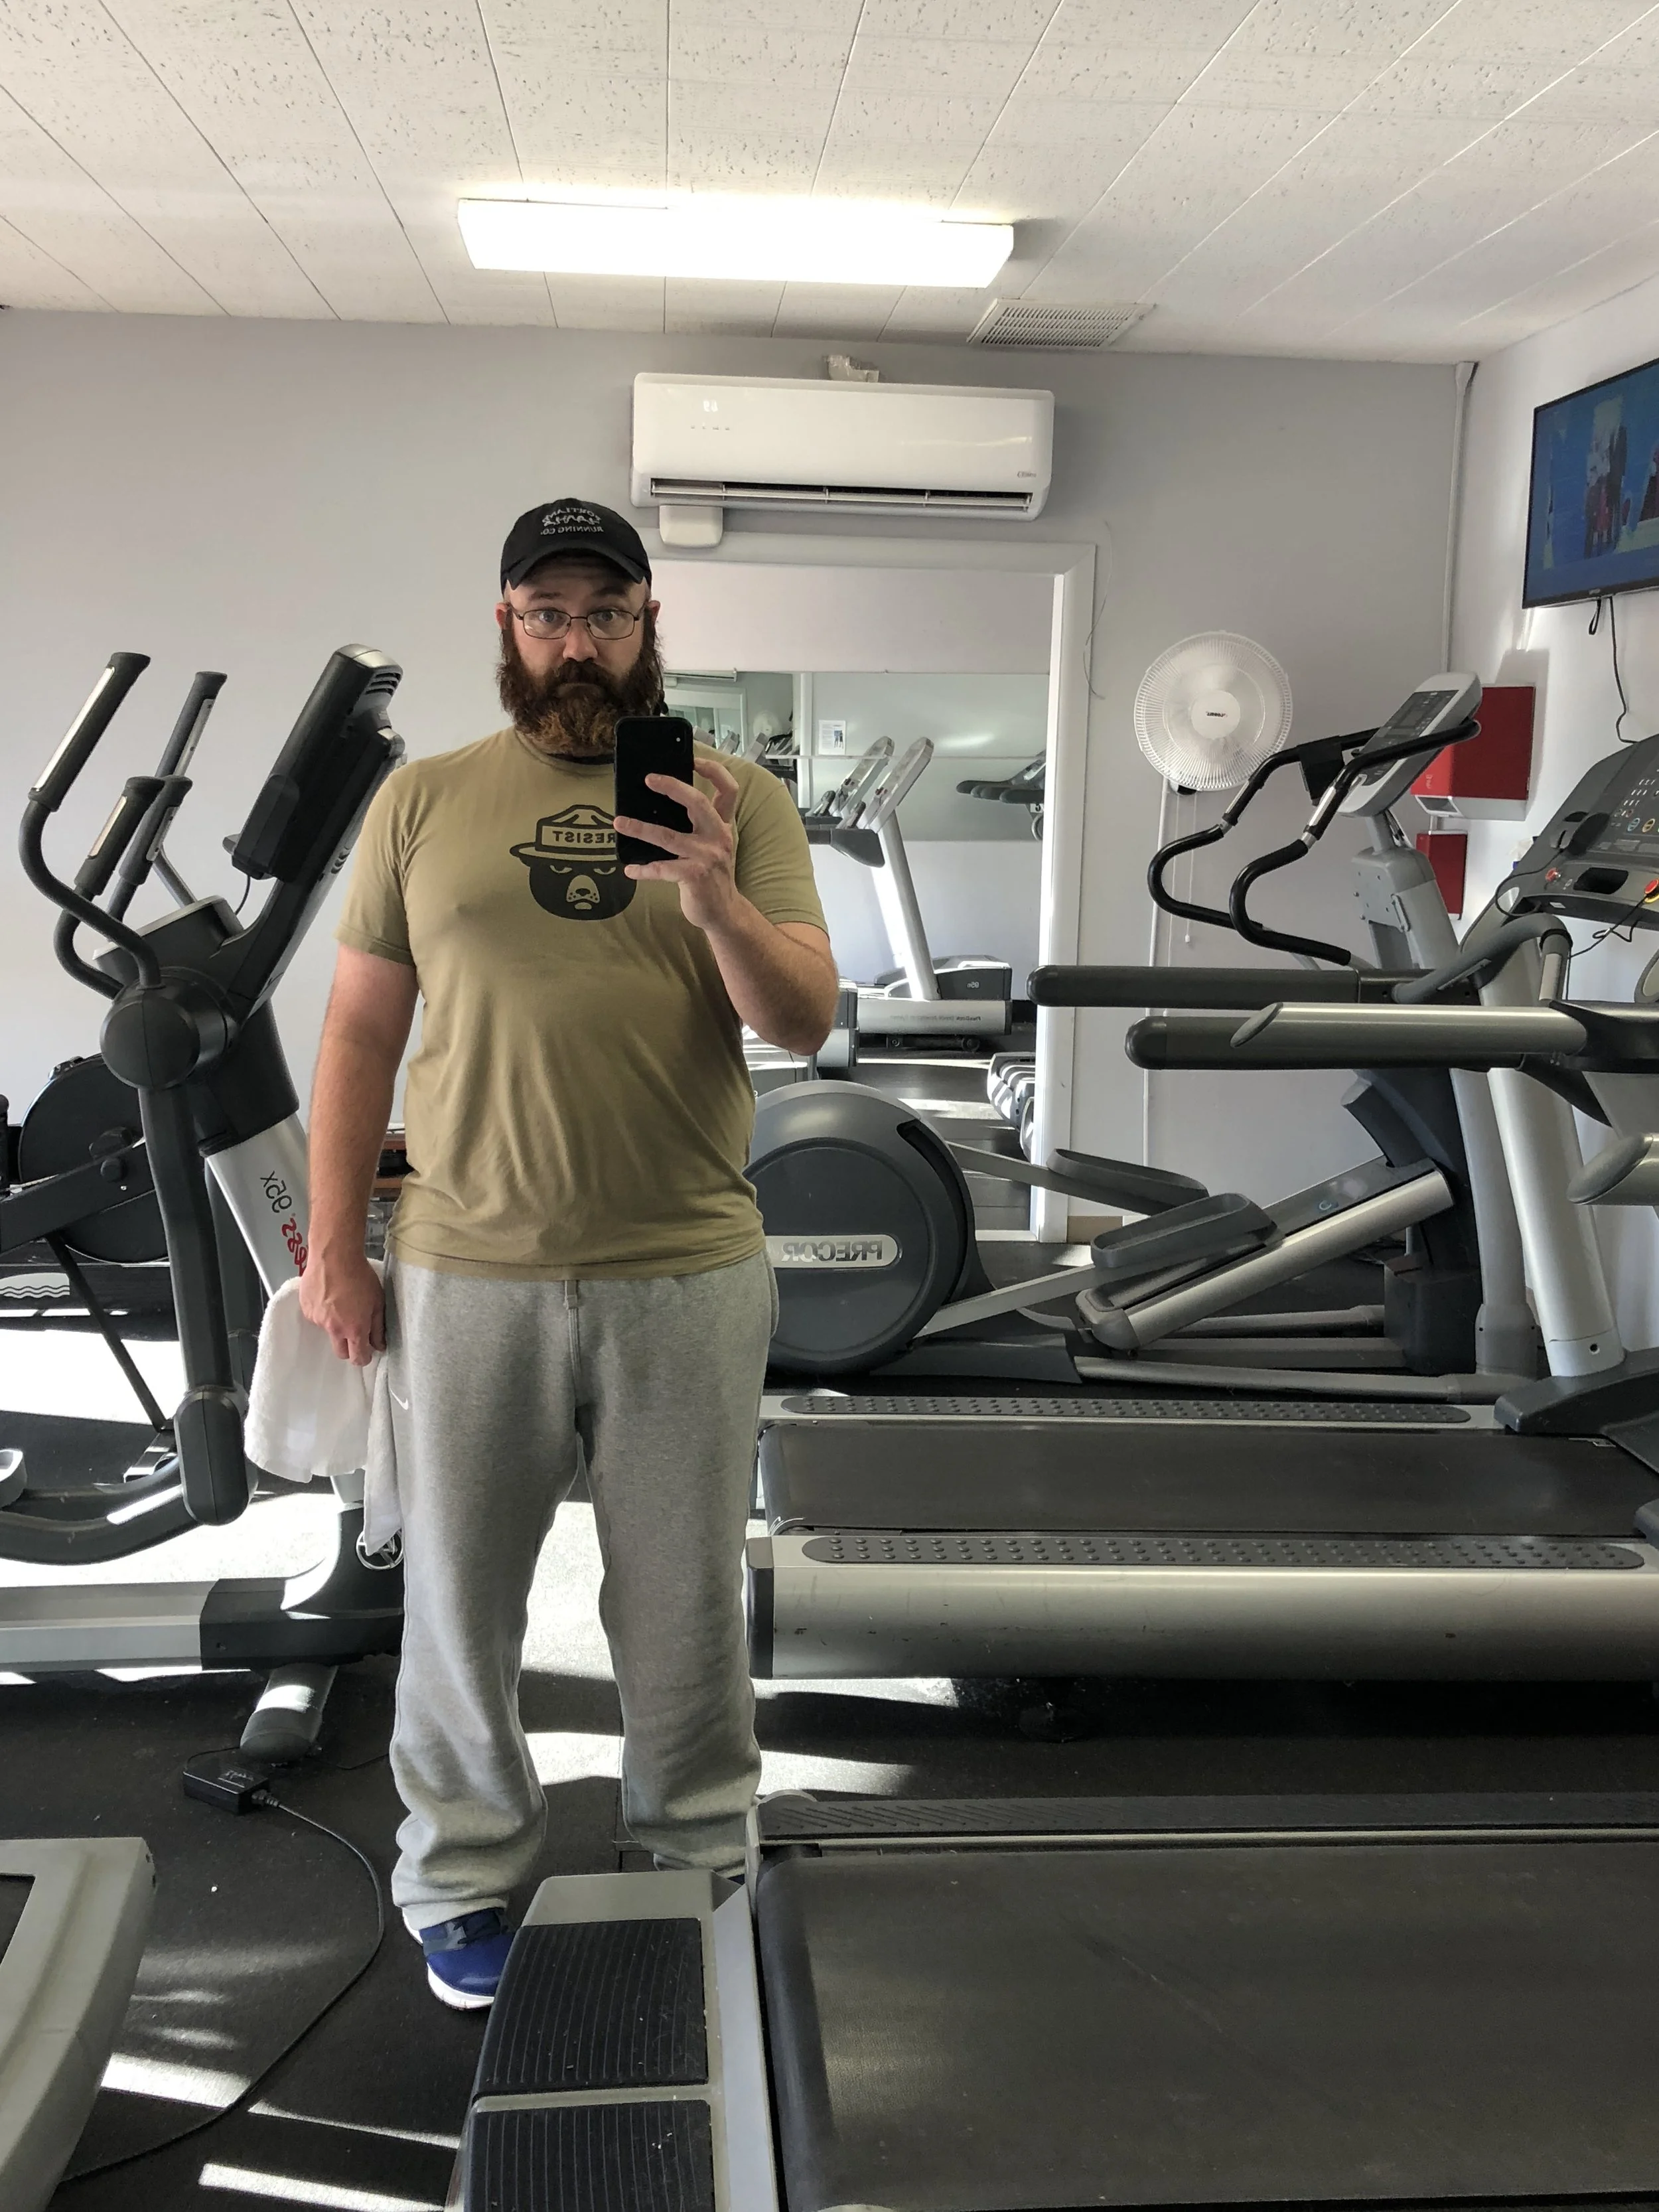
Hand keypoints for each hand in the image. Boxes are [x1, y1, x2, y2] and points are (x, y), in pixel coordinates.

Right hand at [299, 1247, 384, 1366]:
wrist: (334, 1256)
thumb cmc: (360, 1276)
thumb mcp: (377, 1301)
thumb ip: (378, 1327)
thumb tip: (379, 1345)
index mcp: (354, 1329)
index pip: (357, 1357)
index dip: (364, 1358)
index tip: (366, 1353)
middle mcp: (334, 1329)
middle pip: (340, 1352)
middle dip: (349, 1348)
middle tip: (355, 1332)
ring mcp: (318, 1320)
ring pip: (328, 1331)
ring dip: (335, 1324)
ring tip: (341, 1302)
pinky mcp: (306, 1309)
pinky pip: (317, 1317)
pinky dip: (324, 1311)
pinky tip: (329, 1295)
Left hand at [614, 755, 739, 933]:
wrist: (724, 913)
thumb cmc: (711, 876)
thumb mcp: (712, 846)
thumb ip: (696, 826)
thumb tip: (658, 806)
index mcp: (723, 825)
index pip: (728, 789)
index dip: (714, 770)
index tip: (693, 758)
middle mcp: (718, 837)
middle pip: (698, 803)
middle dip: (672, 787)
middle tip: (649, 779)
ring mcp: (708, 856)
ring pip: (668, 836)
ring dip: (640, 828)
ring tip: (619, 823)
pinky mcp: (695, 876)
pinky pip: (662, 868)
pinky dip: (643, 869)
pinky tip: (630, 869)